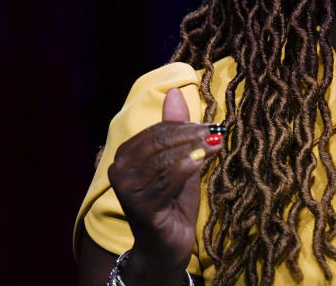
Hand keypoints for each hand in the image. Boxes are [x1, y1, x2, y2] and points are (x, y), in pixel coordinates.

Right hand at [108, 87, 222, 276]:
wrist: (167, 244)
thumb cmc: (173, 200)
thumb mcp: (178, 159)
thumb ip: (175, 128)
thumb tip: (175, 91)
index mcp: (125, 155)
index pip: (158, 131)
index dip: (186, 126)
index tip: (211, 127)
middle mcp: (119, 170)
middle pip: (160, 142)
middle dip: (191, 136)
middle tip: (216, 135)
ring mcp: (127, 190)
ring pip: (165, 160)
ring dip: (193, 150)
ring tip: (215, 147)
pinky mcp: (140, 208)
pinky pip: (167, 180)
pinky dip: (187, 168)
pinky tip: (202, 163)